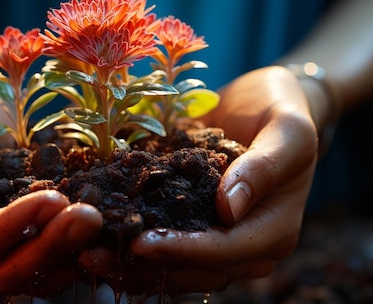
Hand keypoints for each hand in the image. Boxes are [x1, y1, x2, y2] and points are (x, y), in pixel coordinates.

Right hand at [0, 72, 102, 295]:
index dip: (11, 228)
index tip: (50, 198)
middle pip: (10, 271)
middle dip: (52, 246)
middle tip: (90, 216)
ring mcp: (3, 248)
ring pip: (40, 270)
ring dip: (72, 249)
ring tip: (102, 217)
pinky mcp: (31, 235)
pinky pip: (58, 253)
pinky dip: (81, 242)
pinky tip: (109, 217)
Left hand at [80, 66, 316, 294]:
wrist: (265, 102)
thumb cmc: (282, 111)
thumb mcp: (287, 131)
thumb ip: (264, 168)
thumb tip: (229, 209)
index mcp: (273, 230)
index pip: (225, 250)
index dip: (182, 250)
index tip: (139, 243)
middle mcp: (245, 246)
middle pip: (194, 270)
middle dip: (143, 265)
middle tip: (92, 255)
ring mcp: (217, 239)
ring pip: (174, 269)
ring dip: (129, 266)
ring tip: (84, 254)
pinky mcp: (194, 227)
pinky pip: (163, 247)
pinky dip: (130, 249)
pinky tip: (97, 239)